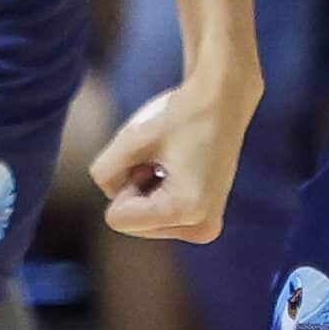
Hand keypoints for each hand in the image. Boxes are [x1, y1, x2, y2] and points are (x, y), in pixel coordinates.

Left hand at [90, 73, 258, 242]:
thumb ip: (105, 171)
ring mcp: (204, 228)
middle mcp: (200, 228)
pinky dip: (158, 190)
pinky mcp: (203, 221)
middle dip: (137, 186)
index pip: (118, 218)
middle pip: (131, 221)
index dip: (125, 180)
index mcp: (186, 211)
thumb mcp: (132, 139)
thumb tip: (109, 193)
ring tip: (174, 160)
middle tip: (166, 156)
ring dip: (147, 187)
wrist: (223, 100)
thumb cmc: (182, 115)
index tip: (152, 156)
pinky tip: (180, 168)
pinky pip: (157, 215)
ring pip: (142, 219)